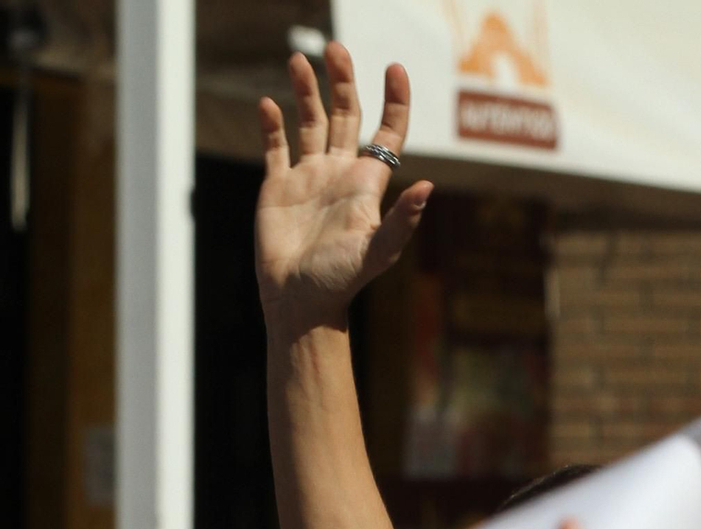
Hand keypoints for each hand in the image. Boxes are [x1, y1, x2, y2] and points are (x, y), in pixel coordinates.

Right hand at [257, 43, 430, 337]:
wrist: (300, 303)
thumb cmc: (341, 281)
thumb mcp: (376, 250)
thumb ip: (402, 219)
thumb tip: (429, 186)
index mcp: (365, 183)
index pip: (387, 132)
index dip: (395, 100)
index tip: (395, 68)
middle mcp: (338, 174)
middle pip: (346, 115)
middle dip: (343, 82)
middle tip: (335, 49)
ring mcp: (308, 178)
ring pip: (309, 122)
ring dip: (305, 90)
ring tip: (298, 60)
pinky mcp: (278, 187)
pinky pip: (276, 146)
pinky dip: (271, 123)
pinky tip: (268, 103)